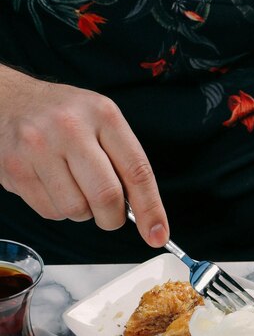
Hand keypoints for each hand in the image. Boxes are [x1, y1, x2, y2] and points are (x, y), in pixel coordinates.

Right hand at [0, 66, 168, 246]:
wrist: (8, 100)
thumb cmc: (62, 117)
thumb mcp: (101, 122)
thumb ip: (124, 162)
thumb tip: (146, 214)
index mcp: (103, 115)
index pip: (138, 171)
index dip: (151, 210)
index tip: (157, 234)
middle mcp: (71, 127)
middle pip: (107, 196)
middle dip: (113, 218)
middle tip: (109, 214)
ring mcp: (39, 147)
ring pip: (76, 209)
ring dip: (81, 211)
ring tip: (72, 187)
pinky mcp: (16, 168)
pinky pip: (50, 211)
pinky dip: (57, 209)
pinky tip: (51, 185)